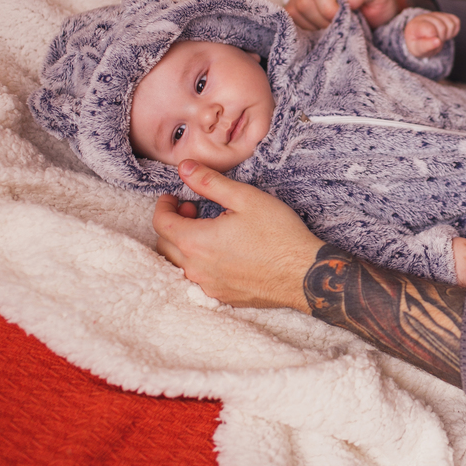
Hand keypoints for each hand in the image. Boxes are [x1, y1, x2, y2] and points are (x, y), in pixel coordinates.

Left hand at [153, 160, 322, 310]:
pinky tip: (222, 251)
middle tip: (193, 209)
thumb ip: (209, 182)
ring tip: (208, 229)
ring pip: (181, 264)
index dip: (164, 206)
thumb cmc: (277, 234)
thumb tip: (184, 168)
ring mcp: (208, 286)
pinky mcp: (223, 296)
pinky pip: (200, 279)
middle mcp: (196, 269)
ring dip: (185, 244)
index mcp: (196, 242)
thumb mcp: (245, 198)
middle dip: (173, 223)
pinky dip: (200, 262)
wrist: (304, 273)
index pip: (161, 223)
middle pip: (165, 246)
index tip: (174, 196)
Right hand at [286, 0, 398, 29]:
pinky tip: (323, 28)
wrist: (374, 12)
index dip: (328, 7)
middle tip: (342, 24)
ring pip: (296, 12)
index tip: (345, 18)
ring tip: (335, 25)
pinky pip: (291, 20)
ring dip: (316, 26)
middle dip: (324, 20)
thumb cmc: (377, 0)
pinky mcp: (296, 6)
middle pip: (304, 1)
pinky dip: (307, 29)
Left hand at [404, 11, 460, 57]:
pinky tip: (445, 33)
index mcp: (416, 25)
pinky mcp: (445, 15)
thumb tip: (437, 41)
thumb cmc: (418, 44)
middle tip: (434, 42)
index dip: (434, 40)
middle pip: (442, 28)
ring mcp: (436, 14)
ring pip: (451, 24)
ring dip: (447, 35)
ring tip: (439, 38)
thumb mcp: (418, 49)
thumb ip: (426, 46)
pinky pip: (456, 22)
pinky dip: (453, 30)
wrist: (420, 37)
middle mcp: (426, 16)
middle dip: (441, 39)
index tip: (430, 44)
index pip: (431, 30)